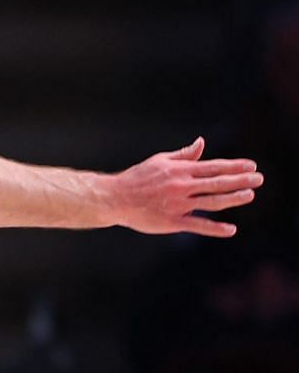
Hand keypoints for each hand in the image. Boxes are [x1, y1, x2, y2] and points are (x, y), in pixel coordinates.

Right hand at [107, 137, 261, 236]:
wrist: (114, 198)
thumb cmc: (136, 178)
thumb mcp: (159, 161)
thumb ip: (183, 155)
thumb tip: (202, 143)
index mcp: (179, 170)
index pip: (213, 166)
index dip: (234, 166)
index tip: (252, 166)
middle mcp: (181, 186)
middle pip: (217, 183)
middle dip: (241, 180)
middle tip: (259, 179)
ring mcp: (178, 204)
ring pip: (212, 202)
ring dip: (233, 198)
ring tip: (249, 195)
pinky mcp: (172, 221)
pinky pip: (198, 225)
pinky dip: (215, 228)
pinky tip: (231, 229)